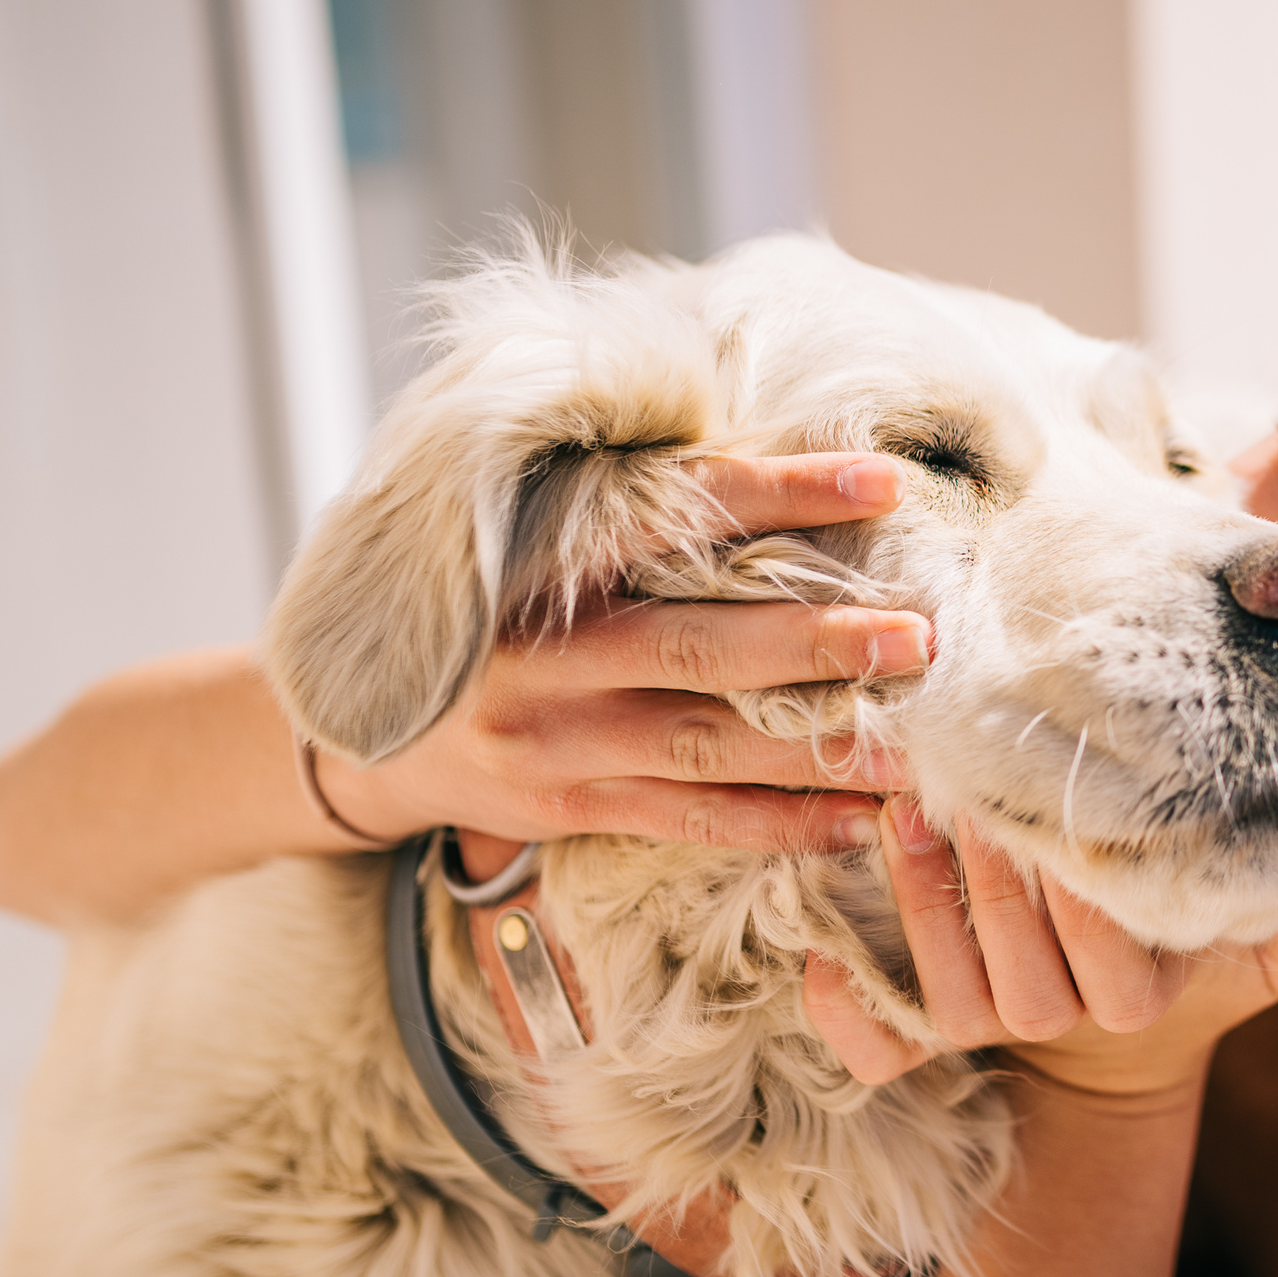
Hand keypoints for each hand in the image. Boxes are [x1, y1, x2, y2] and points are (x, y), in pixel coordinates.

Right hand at [316, 453, 925, 852]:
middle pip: (705, 647)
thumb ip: (625, 506)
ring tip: (919, 750)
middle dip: (821, 643)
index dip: (780, 494)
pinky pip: (692, 821)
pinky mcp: (571, 808)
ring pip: (710, 749)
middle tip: (922, 634)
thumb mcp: (523, 537)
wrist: (355, 732)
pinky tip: (859, 822)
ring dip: (821, 752)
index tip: (881, 480)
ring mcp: (560, 741)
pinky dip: (779, 825)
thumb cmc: (480, 611)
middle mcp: (551, 655)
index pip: (678, 514)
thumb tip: (772, 451)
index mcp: (545, 561)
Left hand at [803, 798, 1277, 1094]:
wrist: (1113, 1025)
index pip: (1113, 963)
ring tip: (904, 815)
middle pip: (1021, 977)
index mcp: (1137, 993)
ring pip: (952, 998)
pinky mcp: (926, 1033)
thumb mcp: (1256, 935)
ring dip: (922, 908)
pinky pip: (880, 1051)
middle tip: (963, 790)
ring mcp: (991, 1027)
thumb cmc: (1178, 934)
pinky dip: (847, 1016)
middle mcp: (1063, 1017)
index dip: (1080, 901)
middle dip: (989, 885)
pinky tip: (820, 959)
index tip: (1059, 820)